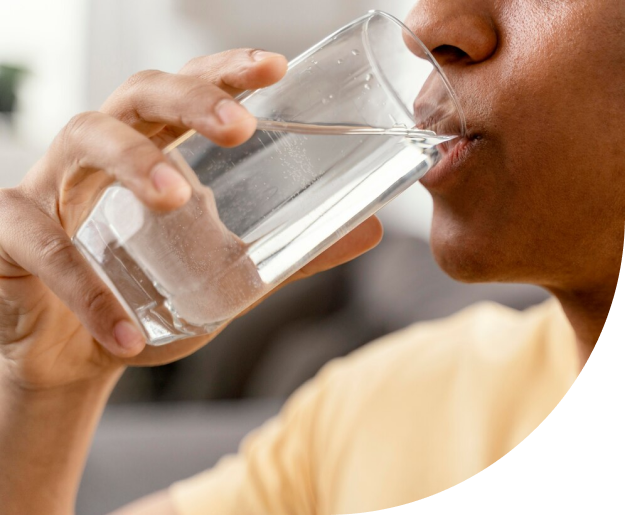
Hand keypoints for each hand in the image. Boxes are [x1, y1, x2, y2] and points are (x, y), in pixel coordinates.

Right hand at [0, 49, 382, 390]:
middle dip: (189, 98)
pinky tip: (129, 335)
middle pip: (138, 93)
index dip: (225, 71)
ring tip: (178, 200)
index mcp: (156, 151)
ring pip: (83, 139)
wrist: (80, 356)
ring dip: (134, 164)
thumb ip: (294, 253)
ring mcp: (52, 186)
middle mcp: (103, 154)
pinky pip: (42, 245)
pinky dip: (87, 290)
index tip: (274, 66)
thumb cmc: (153, 298)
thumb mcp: (231, 275)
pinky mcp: (10, 234)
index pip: (190, 92)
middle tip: (239, 126)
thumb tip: (371, 231)